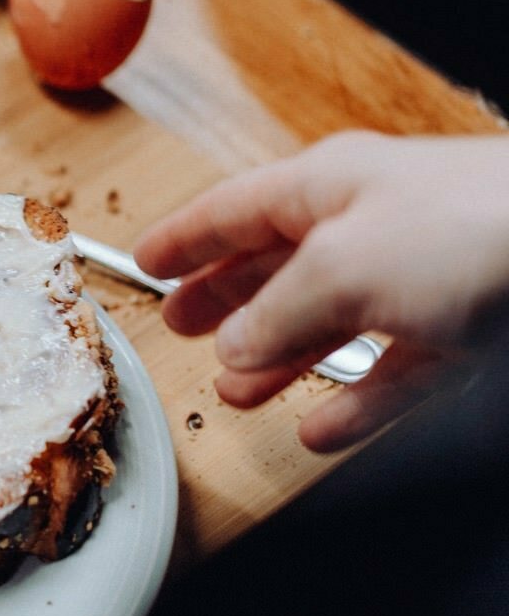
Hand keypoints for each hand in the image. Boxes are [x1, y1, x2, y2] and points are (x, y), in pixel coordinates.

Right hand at [133, 132, 508, 451]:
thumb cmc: (474, 231)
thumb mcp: (340, 269)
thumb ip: (272, 311)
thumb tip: (231, 344)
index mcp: (329, 186)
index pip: (233, 210)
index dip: (182, 238)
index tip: (141, 260)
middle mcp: (374, 225)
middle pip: (278, 266)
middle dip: (225, 300)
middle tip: (179, 324)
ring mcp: (424, 279)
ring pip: (332, 324)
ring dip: (280, 361)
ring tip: (237, 389)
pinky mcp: (469, 332)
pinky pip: (394, 374)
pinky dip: (354, 404)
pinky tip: (320, 429)